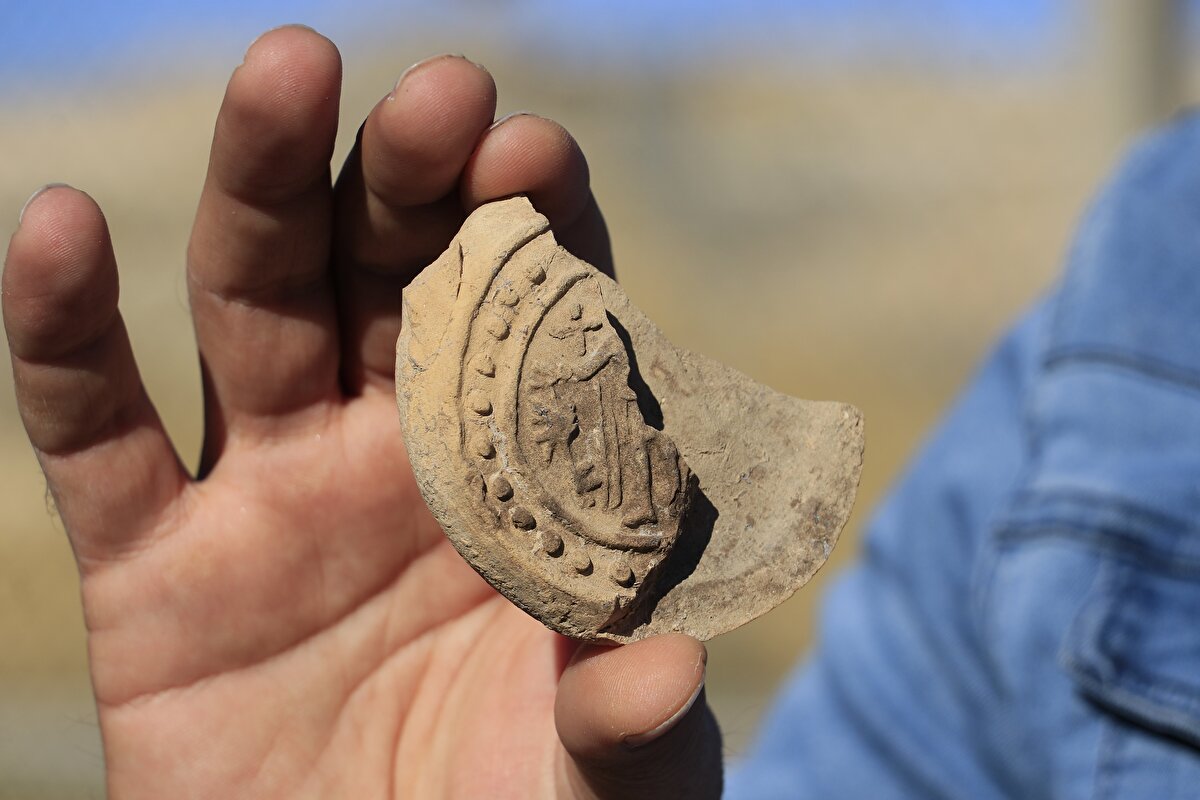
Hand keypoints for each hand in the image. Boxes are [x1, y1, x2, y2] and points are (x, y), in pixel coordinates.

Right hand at [3, 26, 720, 798]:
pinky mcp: (151, 576)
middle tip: (445, 92)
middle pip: (389, 278)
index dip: (535, 232)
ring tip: (290, 70)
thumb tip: (663, 674)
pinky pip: (91, 436)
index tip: (538, 158)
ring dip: (264, 189)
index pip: (533, 317)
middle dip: (409, 182)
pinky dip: (62, 335)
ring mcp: (267, 499)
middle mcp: (390, 456)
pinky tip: (57, 227)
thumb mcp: (600, 786)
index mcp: (516, 478)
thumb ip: (628, 727)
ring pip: (249, 310)